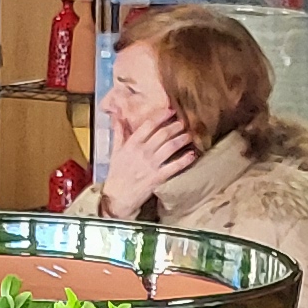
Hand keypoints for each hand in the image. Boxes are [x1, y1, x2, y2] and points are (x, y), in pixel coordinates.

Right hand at [100, 99, 197, 215]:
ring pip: (170, 147)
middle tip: (184, 122)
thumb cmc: (116, 174)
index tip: (171, 110)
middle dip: (176, 126)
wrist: (117, 197)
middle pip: (163, 134)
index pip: (148, 125)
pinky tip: (193, 154)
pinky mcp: (157, 178)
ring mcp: (150, 165)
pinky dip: (185, 160)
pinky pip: (174, 167)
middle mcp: (142, 152)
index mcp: (131, 144)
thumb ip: (118, 133)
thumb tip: (117, 116)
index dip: (161, 116)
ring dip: (182, 139)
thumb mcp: (115, 151)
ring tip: (190, 135)